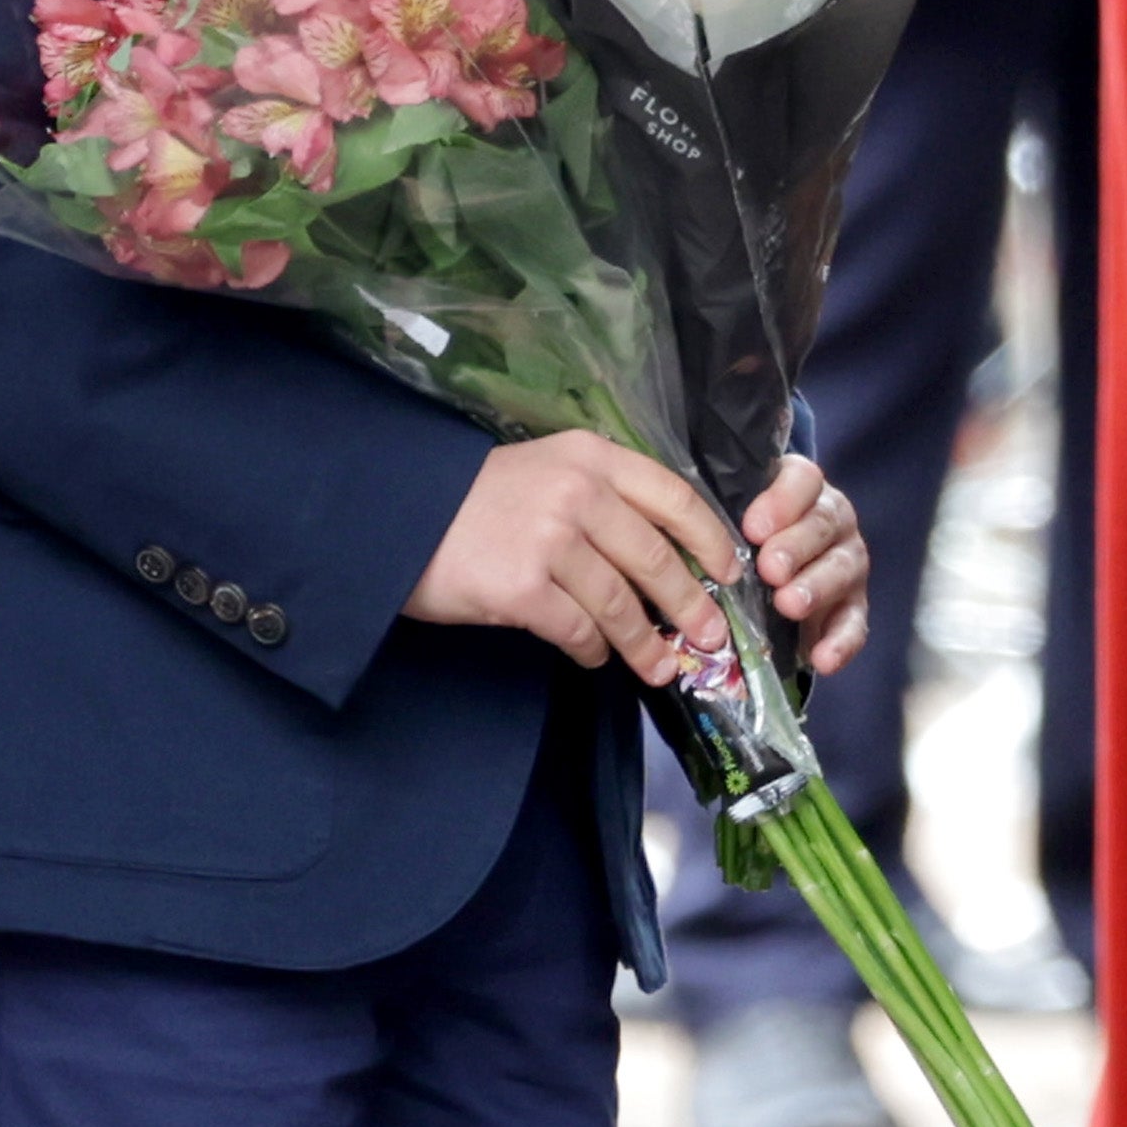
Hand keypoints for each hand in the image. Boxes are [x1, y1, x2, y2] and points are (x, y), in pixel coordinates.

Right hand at [403, 430, 742, 674]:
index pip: (672, 495)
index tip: (729, 574)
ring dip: (645, 644)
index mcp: (590, 457)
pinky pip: (577, 630)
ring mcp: (549, 541)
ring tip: (661, 669)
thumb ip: (601, 499)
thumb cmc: (474, 500)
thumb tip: (663, 558)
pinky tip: (593, 659)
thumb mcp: (544, 473)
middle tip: (711, 638)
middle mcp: (577, 493)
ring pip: (620, 604)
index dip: (709, 539)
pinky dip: (591, 651)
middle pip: (654, 558)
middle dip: (689, 605)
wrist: (397, 515)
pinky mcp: (521, 588)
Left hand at [741, 450, 870, 678]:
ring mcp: (847, 563)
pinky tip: (823, 660)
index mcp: (804, 489)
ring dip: (815, 588)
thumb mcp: (736, 515)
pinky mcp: (853, 606)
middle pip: (823, 525)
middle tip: (769, 569)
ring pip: (841, 570)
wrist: (779, 569)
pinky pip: (854, 624)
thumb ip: (721, 510)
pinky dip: (841, 643)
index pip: (803, 480)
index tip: (752, 528)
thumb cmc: (748, 536)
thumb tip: (680, 519)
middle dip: (795, 548)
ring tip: (788, 605)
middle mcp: (832, 520)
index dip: (781, 502)